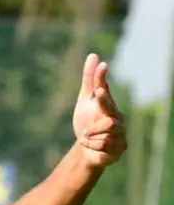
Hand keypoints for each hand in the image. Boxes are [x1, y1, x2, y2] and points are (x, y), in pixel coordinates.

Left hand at [73, 54, 125, 168]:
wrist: (88, 149)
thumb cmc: (88, 121)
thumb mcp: (85, 101)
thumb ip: (90, 80)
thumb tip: (93, 55)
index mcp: (106, 103)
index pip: (103, 87)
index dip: (101, 78)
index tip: (102, 65)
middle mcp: (116, 115)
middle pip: (110, 105)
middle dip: (104, 99)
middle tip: (97, 92)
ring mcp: (120, 130)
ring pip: (107, 126)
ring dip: (91, 131)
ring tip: (84, 134)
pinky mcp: (119, 146)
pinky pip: (103, 143)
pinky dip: (90, 144)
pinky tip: (88, 144)